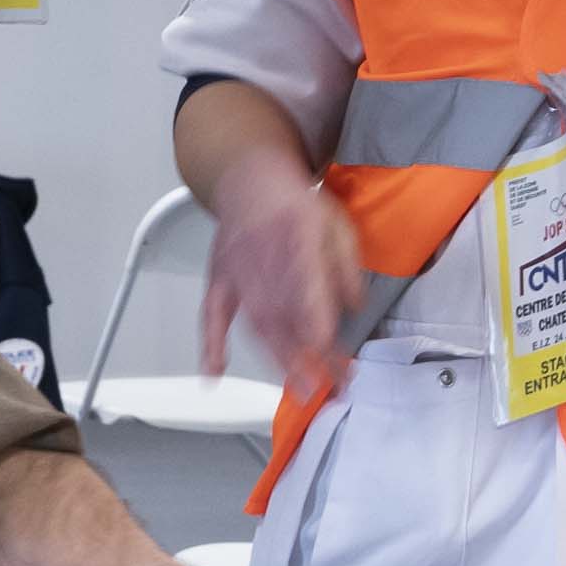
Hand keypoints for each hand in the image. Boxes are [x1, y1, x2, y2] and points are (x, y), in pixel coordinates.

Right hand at [199, 167, 366, 397]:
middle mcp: (264, 255)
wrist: (250, 177)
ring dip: (276, 358)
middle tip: (325, 388)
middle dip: (304, 356)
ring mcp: (237, 269)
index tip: (332, 353)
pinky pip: (212, 313)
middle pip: (283, 314)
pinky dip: (210, 343)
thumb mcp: (337, 223)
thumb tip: (356, 307)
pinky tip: (213, 373)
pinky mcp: (220, 278)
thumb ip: (347, 266)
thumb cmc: (296, 203)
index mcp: (298, 235)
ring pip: (256, 320)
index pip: (308, 287)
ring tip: (299, 388)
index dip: (318, 323)